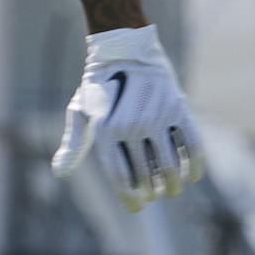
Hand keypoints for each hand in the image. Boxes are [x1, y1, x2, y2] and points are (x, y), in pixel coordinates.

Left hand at [51, 26, 203, 211]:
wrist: (125, 47)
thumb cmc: (99, 85)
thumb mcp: (81, 112)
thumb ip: (73, 143)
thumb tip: (59, 173)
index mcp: (104, 130)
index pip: (120, 178)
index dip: (129, 198)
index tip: (136, 207)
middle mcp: (130, 126)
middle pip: (146, 175)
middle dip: (151, 192)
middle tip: (153, 196)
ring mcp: (156, 117)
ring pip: (170, 165)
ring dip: (172, 184)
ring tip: (170, 190)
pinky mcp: (178, 108)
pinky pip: (192, 144)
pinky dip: (195, 165)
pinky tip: (193, 176)